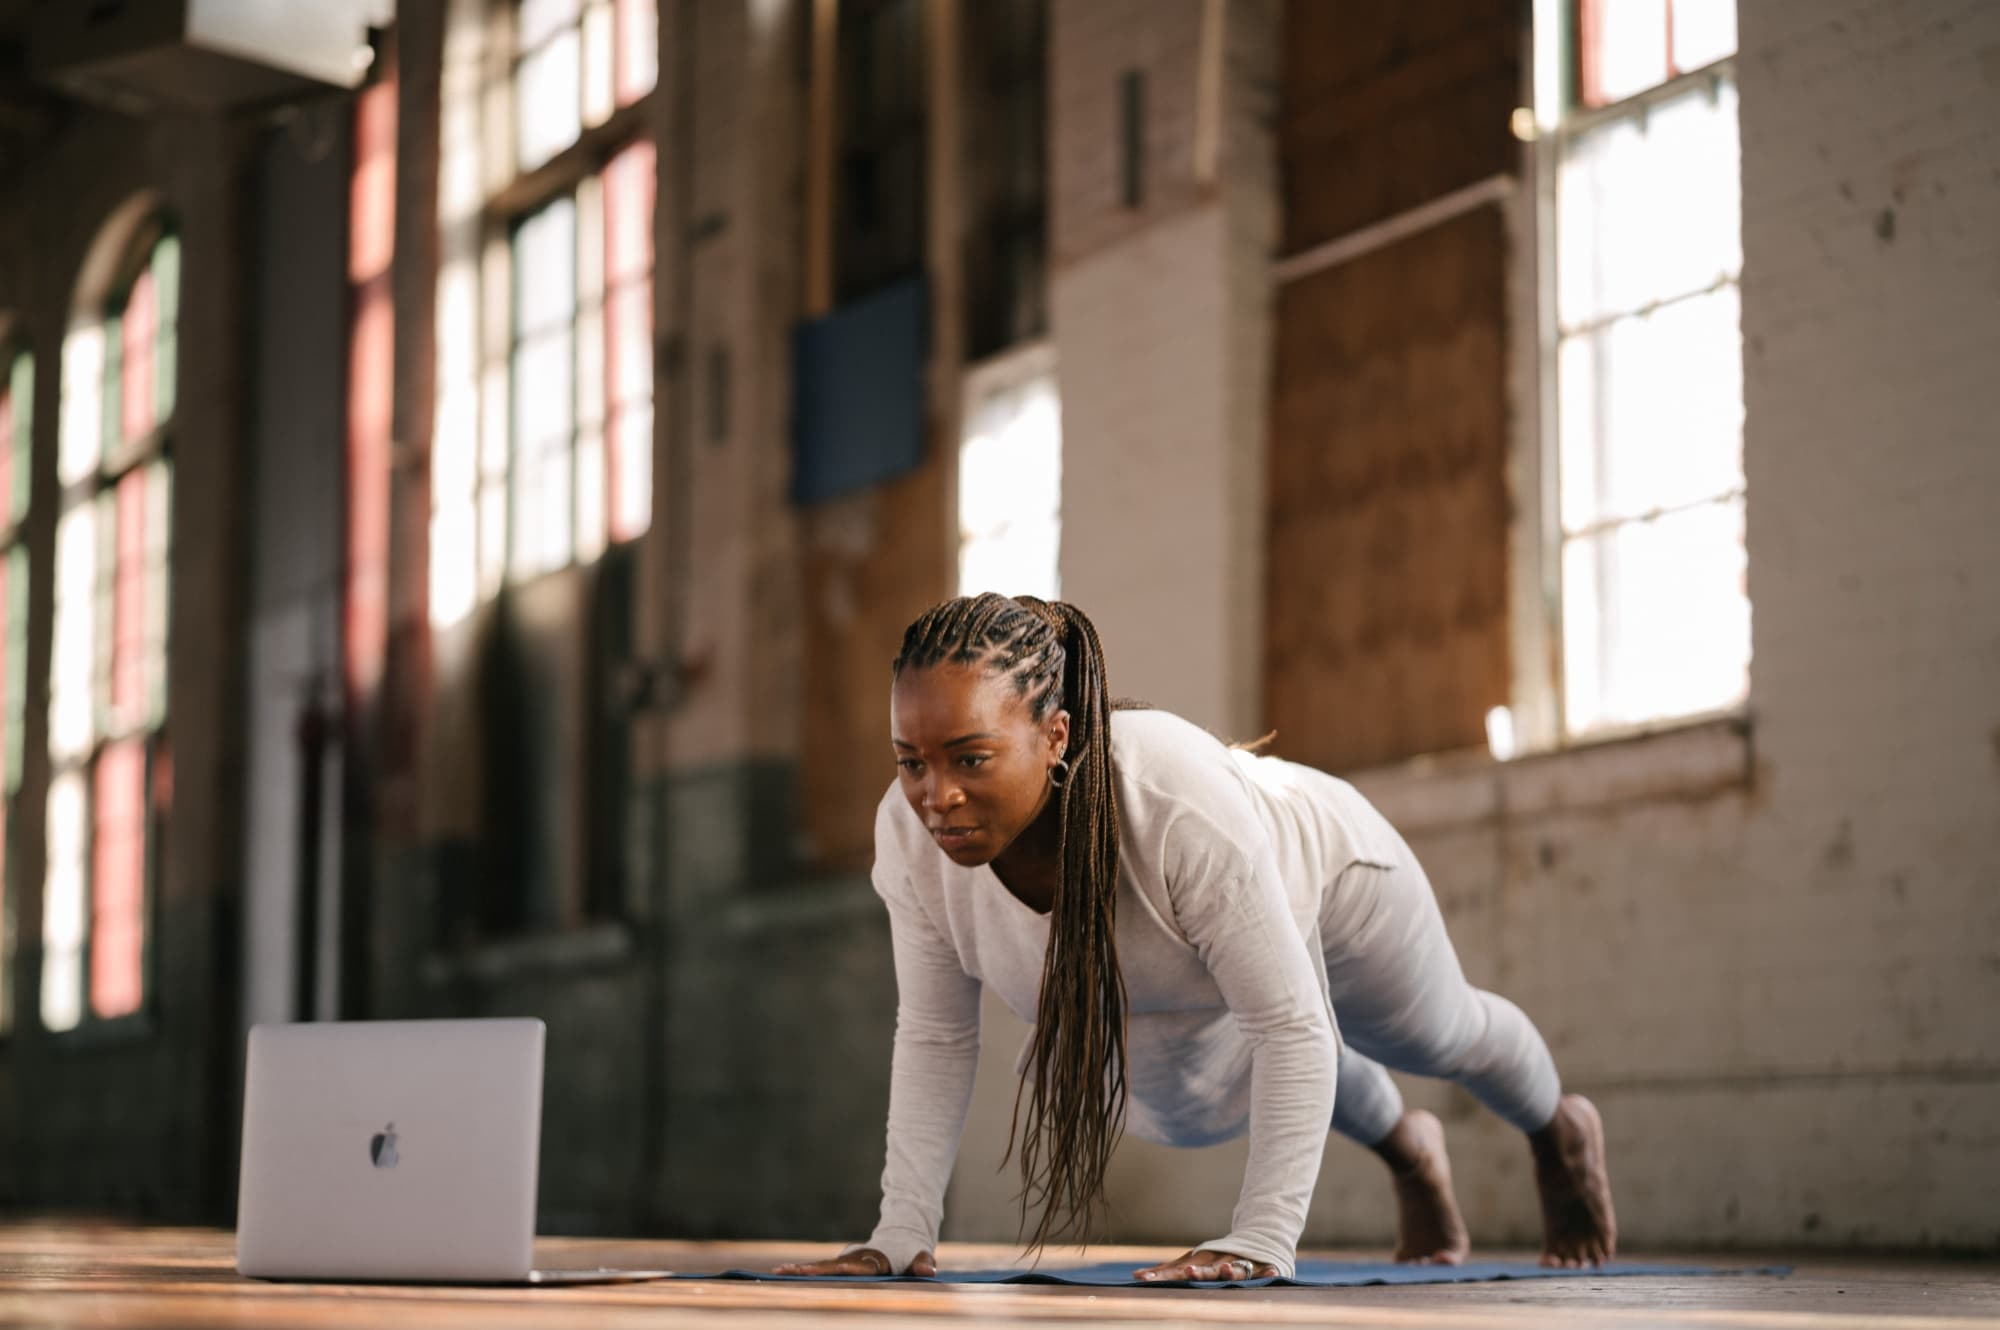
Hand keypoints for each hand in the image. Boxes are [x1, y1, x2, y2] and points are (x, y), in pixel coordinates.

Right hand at [772, 1247, 935, 1276]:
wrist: (901, 1236)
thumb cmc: (912, 1254)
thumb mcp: (921, 1257)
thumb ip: (923, 1263)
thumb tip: (929, 1271)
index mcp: (874, 1260)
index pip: (857, 1267)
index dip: (846, 1268)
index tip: (832, 1268)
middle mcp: (856, 1259)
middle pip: (831, 1266)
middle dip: (811, 1269)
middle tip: (787, 1271)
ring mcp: (846, 1261)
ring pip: (821, 1267)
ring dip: (800, 1270)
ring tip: (777, 1272)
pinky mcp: (840, 1265)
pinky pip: (820, 1270)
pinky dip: (802, 1272)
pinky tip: (781, 1274)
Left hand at [1133, 1248, 1277, 1281]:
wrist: (1256, 1238)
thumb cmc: (1216, 1258)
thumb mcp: (1191, 1262)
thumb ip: (1167, 1271)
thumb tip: (1136, 1276)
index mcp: (1200, 1261)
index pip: (1178, 1269)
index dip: (1162, 1275)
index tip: (1143, 1279)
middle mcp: (1219, 1260)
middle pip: (1206, 1268)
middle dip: (1197, 1272)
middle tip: (1187, 1272)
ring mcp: (1240, 1263)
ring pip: (1236, 1267)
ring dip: (1230, 1268)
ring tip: (1225, 1269)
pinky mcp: (1262, 1267)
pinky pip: (1266, 1270)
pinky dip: (1268, 1272)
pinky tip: (1272, 1273)